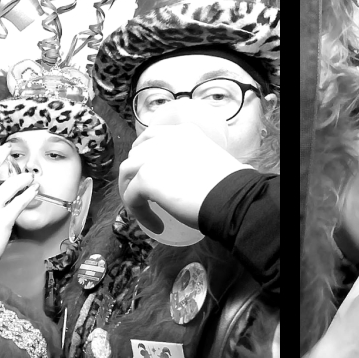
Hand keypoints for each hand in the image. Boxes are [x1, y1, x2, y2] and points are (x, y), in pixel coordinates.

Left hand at [118, 124, 246, 230]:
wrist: (231, 198)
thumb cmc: (229, 186)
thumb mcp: (209, 160)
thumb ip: (192, 160)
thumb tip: (187, 178)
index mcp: (184, 132)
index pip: (152, 135)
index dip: (144, 154)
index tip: (146, 170)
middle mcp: (166, 138)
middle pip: (136, 153)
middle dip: (135, 173)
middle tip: (143, 194)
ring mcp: (153, 155)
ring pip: (127, 172)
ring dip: (131, 191)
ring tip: (143, 210)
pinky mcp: (146, 177)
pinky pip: (131, 197)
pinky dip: (139, 213)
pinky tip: (155, 224)